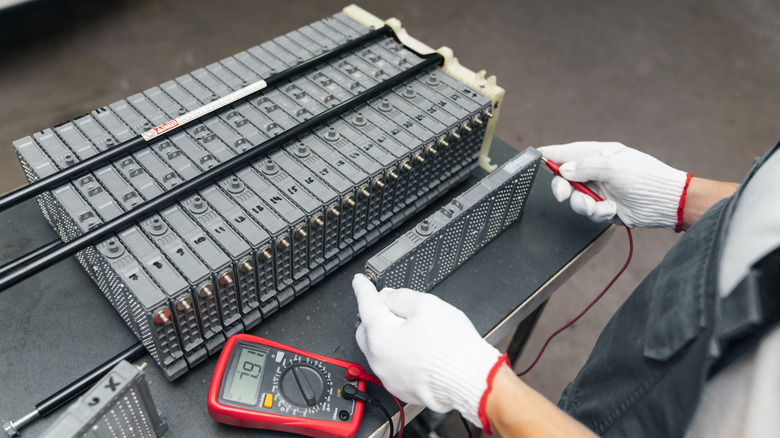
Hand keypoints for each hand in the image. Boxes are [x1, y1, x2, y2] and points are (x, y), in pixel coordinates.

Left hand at [352, 275, 504, 429]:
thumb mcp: (426, 305)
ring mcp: (389, 376)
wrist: (471, 381)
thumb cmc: (452, 347)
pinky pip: (392, 366)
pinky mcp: (402, 388)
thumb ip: (400, 297)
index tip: (360, 281)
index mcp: (379, 336)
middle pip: (366, 330)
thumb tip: (387, 296)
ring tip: (410, 327)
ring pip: (378, 350)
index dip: (363, 288)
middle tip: (389, 304)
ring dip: (386, 336)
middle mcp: (378, 359)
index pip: (366, 304)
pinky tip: (416, 348)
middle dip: (373, 315)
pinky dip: (398, 354)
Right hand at [537, 142, 691, 229]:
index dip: (550, 155)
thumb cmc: (645, 178)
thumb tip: (564, 170)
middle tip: (563, 194)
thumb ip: (584, 167)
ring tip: (600, 206)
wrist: (665, 203)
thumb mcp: (613, 167)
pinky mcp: (603, 207)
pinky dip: (598, 213)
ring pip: (574, 199)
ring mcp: (599, 189)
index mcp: (598, 154)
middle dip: (562, 188)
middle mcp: (595, 171)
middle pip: (564, 179)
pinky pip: (588, 212)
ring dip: (584, 205)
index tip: (535, 157)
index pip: (567, 152)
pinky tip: (611, 209)